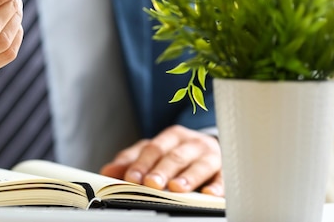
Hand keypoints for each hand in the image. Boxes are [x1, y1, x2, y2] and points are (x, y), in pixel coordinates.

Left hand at [100, 125, 223, 196]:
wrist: (210, 150)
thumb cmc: (177, 153)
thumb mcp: (153, 153)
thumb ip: (131, 161)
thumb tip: (108, 171)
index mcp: (171, 137)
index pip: (154, 148)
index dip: (142, 163)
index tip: (131, 177)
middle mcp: (191, 143)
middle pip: (175, 156)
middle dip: (162, 171)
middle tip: (150, 184)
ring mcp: (210, 155)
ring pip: (199, 165)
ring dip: (188, 177)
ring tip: (176, 189)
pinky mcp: (225, 170)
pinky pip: (223, 177)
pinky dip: (217, 186)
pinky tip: (209, 194)